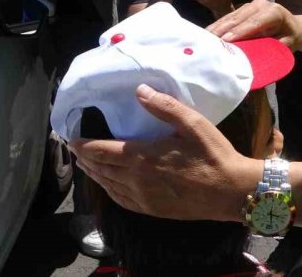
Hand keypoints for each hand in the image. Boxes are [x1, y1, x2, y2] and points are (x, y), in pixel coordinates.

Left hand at [71, 84, 259, 221]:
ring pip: (107, 185)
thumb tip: (139, 91)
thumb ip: (164, 107)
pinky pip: (120, 200)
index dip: (83, 145)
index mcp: (142, 157)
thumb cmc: (213, 155)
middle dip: (84, 158)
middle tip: (75, 149)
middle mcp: (136, 180)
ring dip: (94, 174)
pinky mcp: (151, 210)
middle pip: (100, 169)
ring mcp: (142, 198)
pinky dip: (108, 190)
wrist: (230, 192)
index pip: (101, 151)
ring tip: (86, 164)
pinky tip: (108, 185)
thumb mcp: (193, 124)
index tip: (71, 138)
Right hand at [207, 0, 301, 47]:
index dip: (238, 32)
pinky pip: (229, 17)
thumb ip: (270, 49)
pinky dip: (218, 26)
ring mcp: (251, 4)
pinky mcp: (243, 8)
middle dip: (222, 30)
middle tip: (208, 42)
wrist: (293, 27)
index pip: (253, 23)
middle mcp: (261, 4)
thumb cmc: (290, 39)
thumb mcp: (285, 46)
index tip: (225, 41)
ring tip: (203, 39)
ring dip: (216, 28)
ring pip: (231, 17)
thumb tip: (253, 60)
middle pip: (238, 18)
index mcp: (274, 12)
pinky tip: (207, 34)